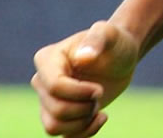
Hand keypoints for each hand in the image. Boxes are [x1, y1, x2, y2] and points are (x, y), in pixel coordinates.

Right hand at [31, 20, 139, 136]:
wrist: (120, 57)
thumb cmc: (114, 42)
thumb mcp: (110, 34)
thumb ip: (97, 39)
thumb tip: (82, 58)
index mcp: (47, 59)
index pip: (55, 87)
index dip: (80, 93)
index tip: (99, 88)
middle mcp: (42, 80)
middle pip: (56, 110)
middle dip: (84, 108)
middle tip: (100, 93)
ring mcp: (48, 99)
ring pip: (54, 127)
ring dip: (82, 121)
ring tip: (97, 105)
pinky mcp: (59, 115)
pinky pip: (63, 136)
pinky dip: (84, 132)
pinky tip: (101, 116)